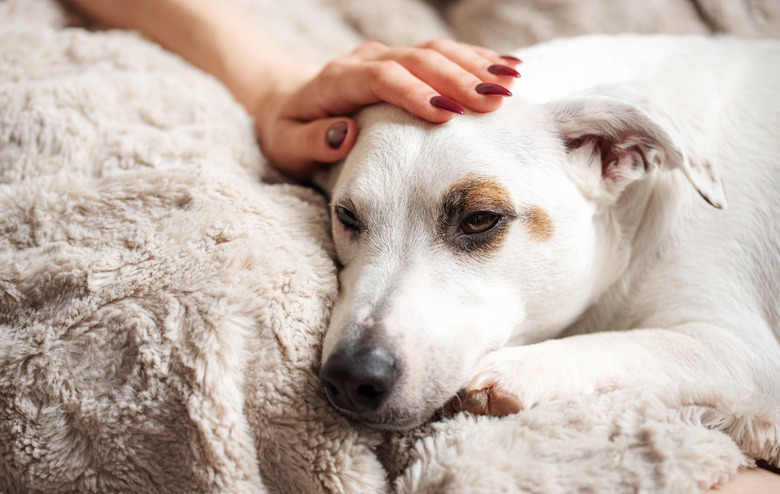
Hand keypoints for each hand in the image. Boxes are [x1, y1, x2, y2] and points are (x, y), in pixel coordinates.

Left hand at [253, 39, 521, 177]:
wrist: (290, 101)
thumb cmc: (289, 131)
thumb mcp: (286, 145)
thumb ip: (311, 142)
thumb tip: (344, 133)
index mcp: (338, 80)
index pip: (382, 78)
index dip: (414, 93)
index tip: (446, 116)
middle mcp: (366, 60)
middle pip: (417, 59)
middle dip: (457, 79)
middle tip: (493, 101)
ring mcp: (387, 56)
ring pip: (435, 51)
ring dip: (474, 66)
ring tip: (510, 84)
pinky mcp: (403, 61)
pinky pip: (443, 54)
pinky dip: (476, 60)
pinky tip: (507, 69)